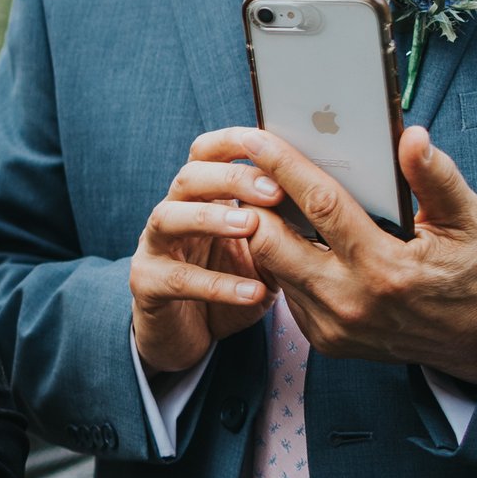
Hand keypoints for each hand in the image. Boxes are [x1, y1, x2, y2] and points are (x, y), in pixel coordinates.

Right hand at [132, 141, 277, 373]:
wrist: (187, 335)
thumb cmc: (229, 284)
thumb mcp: (263, 251)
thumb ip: (281, 225)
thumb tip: (330, 199)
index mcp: (199, 198)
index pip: (206, 152)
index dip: (232, 142)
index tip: (270, 144)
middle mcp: (172, 213)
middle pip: (189, 177)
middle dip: (230, 177)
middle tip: (273, 191)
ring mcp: (154, 247)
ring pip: (169, 217)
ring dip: (210, 217)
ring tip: (250, 226)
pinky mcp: (146, 284)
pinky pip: (176, 278)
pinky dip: (216, 285)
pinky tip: (253, 292)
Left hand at [206, 124, 476, 383]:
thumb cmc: (471, 272)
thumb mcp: (467, 222)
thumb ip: (437, 178)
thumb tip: (411, 137)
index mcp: (385, 269)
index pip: (320, 206)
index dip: (283, 167)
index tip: (257, 139)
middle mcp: (350, 301)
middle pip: (271, 241)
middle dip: (256, 202)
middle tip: (254, 173)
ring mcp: (332, 325)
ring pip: (271, 266)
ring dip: (267, 231)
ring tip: (275, 201)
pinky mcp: (324, 339)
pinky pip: (286, 291)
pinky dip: (285, 262)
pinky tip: (300, 241)